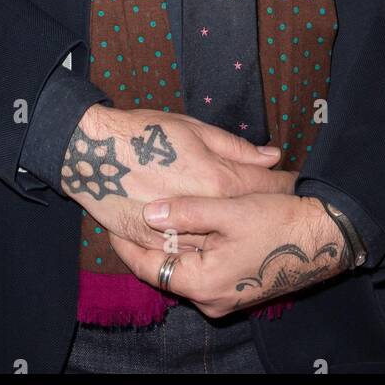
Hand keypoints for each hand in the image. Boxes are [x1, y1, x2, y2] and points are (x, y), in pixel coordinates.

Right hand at [59, 105, 297, 249]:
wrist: (91, 151)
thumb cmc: (143, 133)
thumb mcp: (193, 129)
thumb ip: (235, 148)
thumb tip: (271, 157)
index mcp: (215, 179)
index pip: (263, 187)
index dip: (282, 184)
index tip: (294, 183)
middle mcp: (200, 213)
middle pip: (244, 219)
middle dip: (262, 213)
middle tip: (274, 209)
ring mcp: (175, 234)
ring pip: (216, 245)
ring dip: (231, 236)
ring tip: (243, 228)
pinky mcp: (151, 246)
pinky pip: (182, 255)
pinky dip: (196, 249)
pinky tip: (206, 242)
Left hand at [108, 192, 349, 316]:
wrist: (325, 237)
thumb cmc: (278, 222)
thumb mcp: (229, 210)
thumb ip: (186, 212)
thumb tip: (148, 214)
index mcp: (204, 284)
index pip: (150, 269)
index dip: (127, 246)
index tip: (110, 223)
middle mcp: (211, 299)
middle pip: (165, 272)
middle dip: (146, 245)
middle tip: (126, 216)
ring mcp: (225, 297)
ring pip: (184, 270)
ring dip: (169, 247)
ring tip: (150, 218)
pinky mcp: (237, 289)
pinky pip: (202, 271)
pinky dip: (190, 251)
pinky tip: (186, 227)